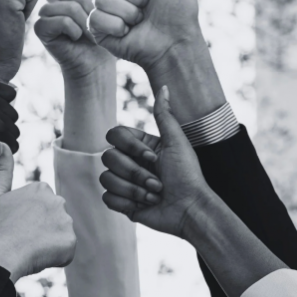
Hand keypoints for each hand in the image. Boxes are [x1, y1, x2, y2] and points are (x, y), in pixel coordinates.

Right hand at [0, 143, 76, 282]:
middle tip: (22, 238)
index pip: (40, 207)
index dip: (27, 219)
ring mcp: (66, 221)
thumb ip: (3, 168)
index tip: (15, 225)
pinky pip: (65, 249)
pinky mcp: (71, 242)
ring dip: (48, 241)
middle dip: (41, 228)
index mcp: (40, 188)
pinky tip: (39, 256)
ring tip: (29, 248)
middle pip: (52, 218)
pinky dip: (55, 255)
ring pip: (59, 233)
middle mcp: (58, 200)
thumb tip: (2, 142)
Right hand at [34, 0, 114, 79]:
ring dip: (85, 22)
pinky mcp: (40, 27)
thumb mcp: (108, 1)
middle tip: (100, 27)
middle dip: (94, 11)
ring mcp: (45, 10)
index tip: (106, 14)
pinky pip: (59, 19)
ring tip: (91, 33)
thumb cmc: (106, 34)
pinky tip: (77, 38)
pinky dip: (73, 29)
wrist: (96, 64)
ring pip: (69, 5)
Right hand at [100, 85, 211, 237]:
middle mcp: (128, 161)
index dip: (130, 147)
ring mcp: (122, 181)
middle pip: (108, 157)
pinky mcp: (120, 202)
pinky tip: (144, 205)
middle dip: (135, 172)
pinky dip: (126, 202)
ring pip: (106, 178)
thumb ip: (164, 114)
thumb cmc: (187, 175)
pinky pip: (107, 197)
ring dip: (134, 189)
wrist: (190, 210)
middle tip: (158, 182)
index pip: (114, 135)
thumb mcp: (177, 141)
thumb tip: (164, 86)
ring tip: (154, 195)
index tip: (154, 157)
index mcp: (138, 145)